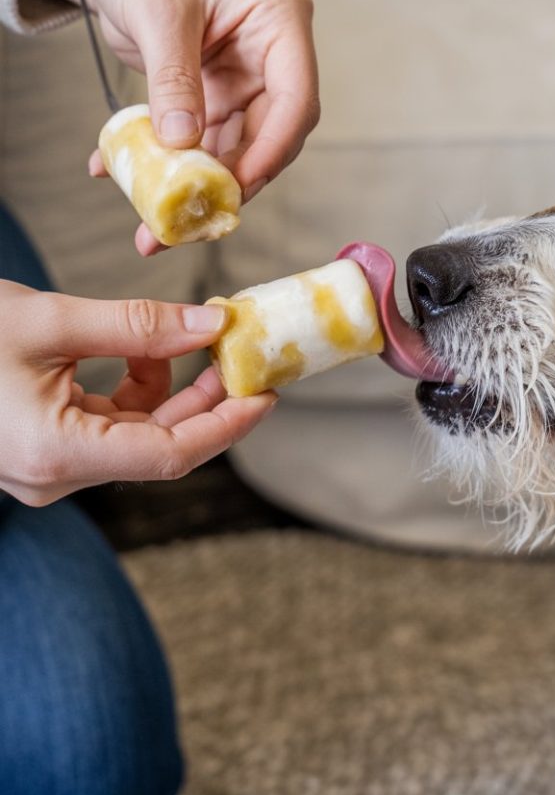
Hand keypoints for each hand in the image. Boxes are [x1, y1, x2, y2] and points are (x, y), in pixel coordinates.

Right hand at [0, 280, 275, 505]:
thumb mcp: (49, 319)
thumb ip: (135, 326)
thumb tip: (210, 323)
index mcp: (54, 453)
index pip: (167, 455)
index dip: (226, 426)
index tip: (268, 393)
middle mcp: (53, 474)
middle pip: (157, 446)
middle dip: (207, 400)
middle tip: (244, 355)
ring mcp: (48, 466)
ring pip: (136, 435)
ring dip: (172, 390)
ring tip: (200, 338)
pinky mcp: (45, 449)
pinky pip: (109, 426)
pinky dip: (135, 389)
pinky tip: (145, 349)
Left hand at [24, 0, 319, 255]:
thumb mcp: (161, 15)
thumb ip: (175, 80)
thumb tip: (182, 144)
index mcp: (281, 22)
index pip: (296, 98)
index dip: (272, 149)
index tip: (237, 185)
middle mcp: (273, 56)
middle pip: (272, 134)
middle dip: (234, 179)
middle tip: (197, 216)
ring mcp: (246, 79)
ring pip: (238, 148)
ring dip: (201, 184)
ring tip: (159, 224)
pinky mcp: (216, 95)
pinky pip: (203, 142)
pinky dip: (173, 165)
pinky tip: (135, 185)